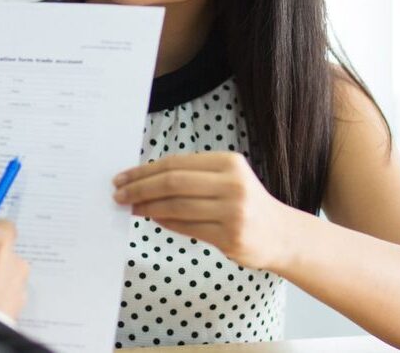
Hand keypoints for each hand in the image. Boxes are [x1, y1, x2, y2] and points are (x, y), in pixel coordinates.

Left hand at [112, 152, 289, 269]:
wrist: (280, 234)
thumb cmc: (244, 203)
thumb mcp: (226, 178)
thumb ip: (192, 176)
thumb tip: (144, 179)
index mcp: (229, 162)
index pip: (175, 163)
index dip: (144, 170)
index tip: (122, 177)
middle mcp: (232, 184)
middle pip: (172, 182)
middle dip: (140, 188)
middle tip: (119, 194)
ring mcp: (233, 212)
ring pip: (176, 206)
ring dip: (147, 207)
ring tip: (131, 208)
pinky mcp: (230, 237)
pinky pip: (187, 227)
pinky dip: (165, 222)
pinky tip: (153, 218)